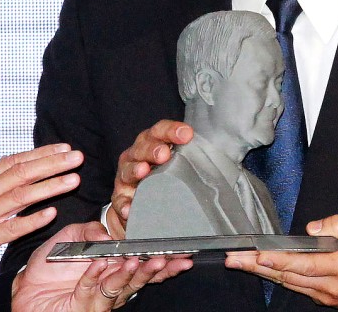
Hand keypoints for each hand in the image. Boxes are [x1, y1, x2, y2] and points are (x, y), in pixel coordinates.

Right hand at [0, 144, 83, 292]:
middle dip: (52, 163)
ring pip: (20, 196)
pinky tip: (50, 213)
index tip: (62, 148)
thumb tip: (6, 175)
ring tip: (73, 180)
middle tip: (76, 157)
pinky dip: (32, 219)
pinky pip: (10, 228)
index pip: (11, 162)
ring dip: (50, 186)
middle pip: (20, 173)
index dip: (39, 153)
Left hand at [12, 221, 192, 311]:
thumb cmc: (50, 266)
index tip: (180, 251)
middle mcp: (111, 284)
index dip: (163, 259)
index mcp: (114, 266)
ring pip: (122, 287)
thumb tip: (108, 232)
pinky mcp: (84, 306)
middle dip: (157, 269)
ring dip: (134, 273)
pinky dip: (96, 276)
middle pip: (140, 278)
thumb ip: (89, 230)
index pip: (143, 262)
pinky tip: (100, 264)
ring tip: (143, 261)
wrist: (25, 289)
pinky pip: (93, 290)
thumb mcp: (70, 237)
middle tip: (170, 259)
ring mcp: (99, 298)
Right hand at [107, 120, 192, 238]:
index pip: (160, 131)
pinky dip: (124, 205)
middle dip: (153, 149)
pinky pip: (120, 201)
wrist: (140, 203)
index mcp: (152, 144)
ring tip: (143, 172)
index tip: (186, 134)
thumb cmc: (162, 178)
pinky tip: (130, 208)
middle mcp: (137, 156)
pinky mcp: (120, 198)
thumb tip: (217, 161)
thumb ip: (190, 160)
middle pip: (142, 147)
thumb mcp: (175, 165)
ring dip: (135, 169)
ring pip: (128, 169)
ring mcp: (126, 176)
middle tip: (164, 154)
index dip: (172, 130)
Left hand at [225, 215, 337, 311]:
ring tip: (241, 264)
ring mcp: (328, 296)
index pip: (302, 263)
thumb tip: (313, 227)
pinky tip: (267, 271)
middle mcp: (331, 286)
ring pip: (290, 284)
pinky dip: (281, 279)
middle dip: (257, 267)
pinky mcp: (329, 299)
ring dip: (264, 274)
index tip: (256, 255)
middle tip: (232, 259)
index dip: (277, 259)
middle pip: (288, 276)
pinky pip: (300, 288)